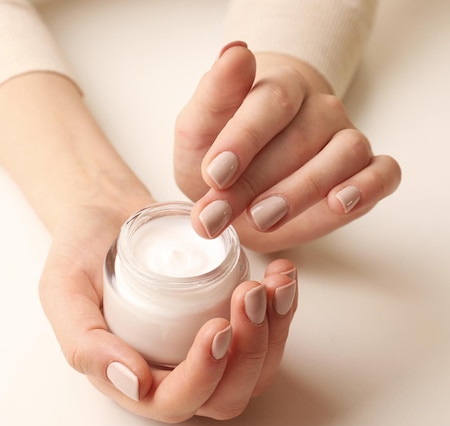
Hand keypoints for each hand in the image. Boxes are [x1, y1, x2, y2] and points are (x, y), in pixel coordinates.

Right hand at [39, 202, 297, 421]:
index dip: (202, 377)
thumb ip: (84, 341)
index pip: (174, 401)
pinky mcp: (226, 317)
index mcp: (130, 377)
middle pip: (225, 395)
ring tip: (273, 283)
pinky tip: (282, 275)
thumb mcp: (63, 292)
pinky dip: (283, 308)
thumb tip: (134, 383)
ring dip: (274, 332)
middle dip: (248, 353)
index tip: (216, 327)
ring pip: (254, 370)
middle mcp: (171, 370)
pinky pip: (267, 332)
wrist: (104, 213)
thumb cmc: (79, 252)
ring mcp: (202, 346)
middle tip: (248, 296)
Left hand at [174, 42, 400, 251]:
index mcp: (278, 89)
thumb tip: (235, 52)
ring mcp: (345, 140)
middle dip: (254, 183)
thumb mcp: (197, 130)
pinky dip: (366, 187)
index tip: (215, 174)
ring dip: (302, 191)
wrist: (235, 184)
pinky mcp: (366, 173)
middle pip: (300, 137)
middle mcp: (318, 110)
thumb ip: (213, 96)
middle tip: (218, 214)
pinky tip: (340, 203)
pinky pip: (383, 174)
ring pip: (344, 154)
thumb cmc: (216, 154)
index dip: (243, 139)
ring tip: (261, 218)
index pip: (272, 100)